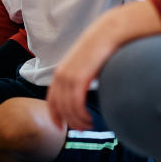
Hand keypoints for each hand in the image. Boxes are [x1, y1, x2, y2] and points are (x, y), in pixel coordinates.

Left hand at [47, 2, 160, 129]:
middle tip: (82, 130)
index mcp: (61, 71)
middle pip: (58, 106)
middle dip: (68, 121)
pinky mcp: (79, 77)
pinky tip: (90, 120)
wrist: (109, 31)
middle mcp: (61, 73)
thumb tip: (89, 92)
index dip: (54, 114)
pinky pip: (75, 103)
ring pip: (67, 107)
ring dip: (78, 121)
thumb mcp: (89, 65)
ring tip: (89, 126)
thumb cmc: (103, 48)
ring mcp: (69, 75)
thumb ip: (85, 78)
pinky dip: (81, 115)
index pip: (51, 98)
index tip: (60, 127)